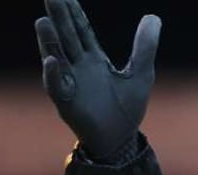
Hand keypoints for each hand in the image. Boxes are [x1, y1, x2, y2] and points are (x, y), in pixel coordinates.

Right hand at [35, 0, 161, 158]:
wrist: (120, 140)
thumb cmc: (127, 108)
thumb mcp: (141, 74)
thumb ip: (145, 47)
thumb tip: (154, 16)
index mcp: (94, 59)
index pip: (82, 30)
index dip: (74, 13)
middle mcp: (78, 67)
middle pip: (67, 37)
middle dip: (59, 18)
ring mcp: (70, 83)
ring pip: (57, 57)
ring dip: (49, 41)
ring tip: (43, 21)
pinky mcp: (67, 102)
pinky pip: (57, 86)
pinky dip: (54, 74)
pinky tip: (53, 60)